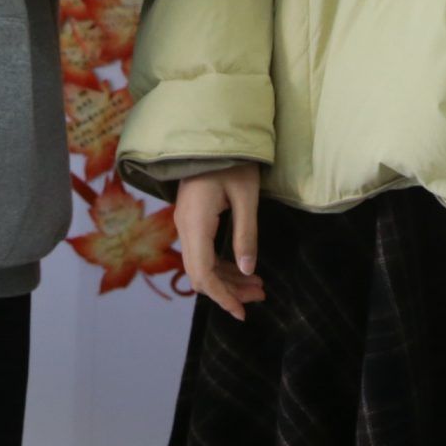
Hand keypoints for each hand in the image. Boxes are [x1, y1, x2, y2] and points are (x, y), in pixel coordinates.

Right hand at [173, 164, 265, 319]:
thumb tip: (248, 271)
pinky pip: (203, 251)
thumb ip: (247, 235)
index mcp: (196, 223)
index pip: (203, 273)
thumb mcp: (247, 197)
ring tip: (258, 287)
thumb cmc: (233, 160)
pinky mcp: (192, 219)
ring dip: (228, 279)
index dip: (222, 297)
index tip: (242, 312)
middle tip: (260, 295)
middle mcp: (185, 227)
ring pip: (202, 264)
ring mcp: (186, 224)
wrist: (211, 133)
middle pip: (201, 273)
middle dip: (229, 290)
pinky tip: (243, 268)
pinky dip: (222, 264)